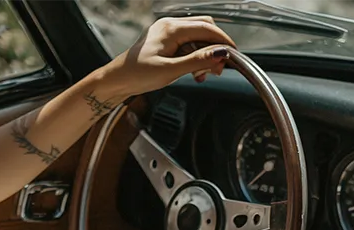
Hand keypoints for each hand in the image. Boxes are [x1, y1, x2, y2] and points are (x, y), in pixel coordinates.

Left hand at [102, 17, 235, 99]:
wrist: (118, 80)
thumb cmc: (138, 75)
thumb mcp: (171, 71)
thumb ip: (197, 61)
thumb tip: (219, 54)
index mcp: (171, 29)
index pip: (206, 28)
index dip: (222, 41)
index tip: (234, 54)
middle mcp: (170, 26)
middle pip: (204, 29)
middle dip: (215, 48)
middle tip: (219, 69)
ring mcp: (168, 33)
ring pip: (198, 38)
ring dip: (205, 56)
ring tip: (202, 75)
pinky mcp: (166, 42)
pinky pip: (188, 45)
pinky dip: (196, 58)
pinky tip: (194, 72)